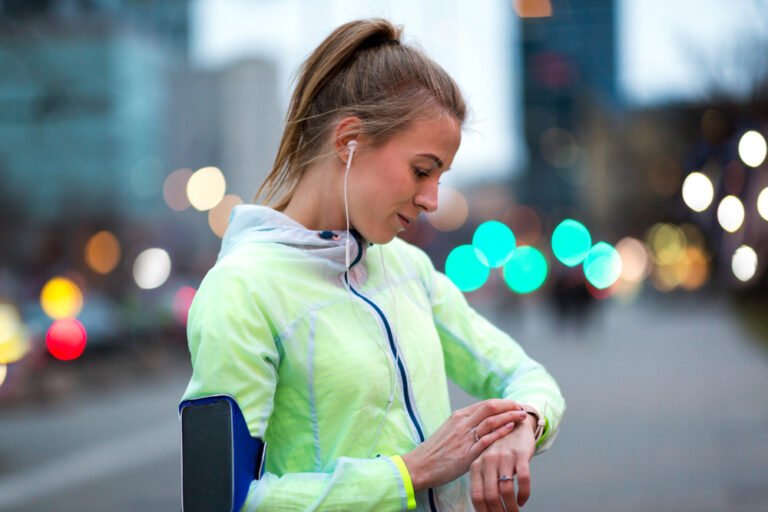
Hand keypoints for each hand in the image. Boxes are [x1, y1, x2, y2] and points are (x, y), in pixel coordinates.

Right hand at [401, 399, 527, 489]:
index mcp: (458, 416)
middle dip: (509, 406)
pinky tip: (510, 428)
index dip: (503, 403)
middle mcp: (462, 423)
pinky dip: (500, 432)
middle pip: (490, 407)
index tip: (514, 405)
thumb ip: (465, 425)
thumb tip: (481, 422)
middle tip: (522, 408)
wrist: (420, 465)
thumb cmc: (436, 451)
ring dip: (509, 416)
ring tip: (522, 416)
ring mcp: (464, 437)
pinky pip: (486, 439)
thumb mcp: (449, 431)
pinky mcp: (466, 453)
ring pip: (491, 420)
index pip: (485, 404)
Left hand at [470, 414, 536, 511]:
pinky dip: (524, 494)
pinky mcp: (520, 454)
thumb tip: (484, 507)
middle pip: (491, 495)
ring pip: (506, 490)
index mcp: (476, 465)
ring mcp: (504, 457)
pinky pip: (523, 479)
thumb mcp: (486, 463)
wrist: (515, 424)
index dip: (484, 511)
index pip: (477, 495)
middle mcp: (488, 460)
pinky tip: (523, 500)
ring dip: (512, 507)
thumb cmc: (499, 450)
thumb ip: (482, 481)